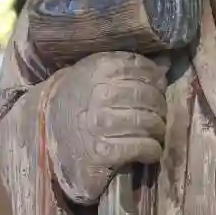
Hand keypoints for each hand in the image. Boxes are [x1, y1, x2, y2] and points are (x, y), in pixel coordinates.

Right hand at [44, 52, 166, 206]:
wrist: (49, 136)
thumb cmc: (79, 102)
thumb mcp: (95, 76)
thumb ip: (128, 67)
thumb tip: (166, 63)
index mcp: (99, 68)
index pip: (142, 67)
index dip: (156, 79)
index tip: (158, 89)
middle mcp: (99, 93)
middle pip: (149, 96)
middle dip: (160, 108)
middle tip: (158, 116)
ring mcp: (100, 123)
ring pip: (149, 122)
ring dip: (158, 130)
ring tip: (155, 134)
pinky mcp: (103, 151)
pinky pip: (142, 146)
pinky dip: (152, 150)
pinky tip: (150, 151)